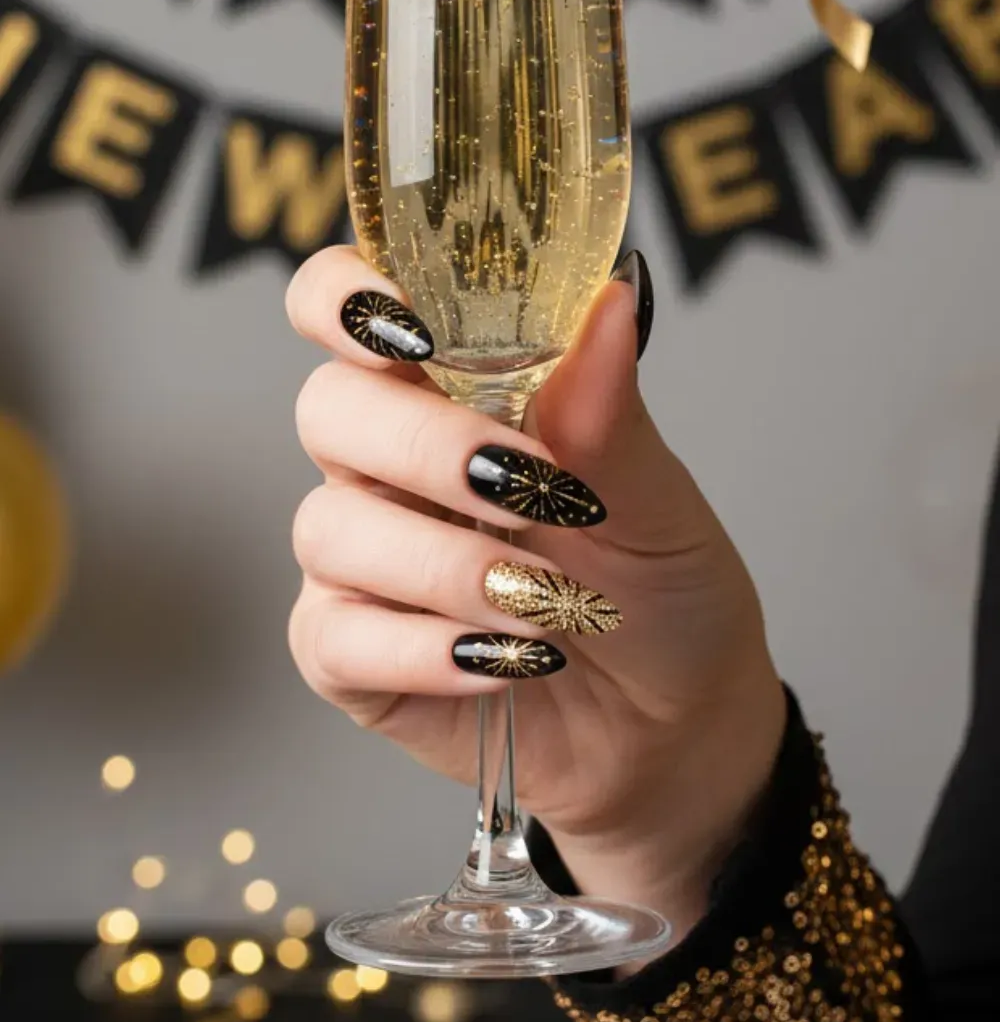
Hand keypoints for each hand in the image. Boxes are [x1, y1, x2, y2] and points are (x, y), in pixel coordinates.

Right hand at [286, 246, 785, 936]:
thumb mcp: (656, 496)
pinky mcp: (348, 650)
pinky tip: (500, 659)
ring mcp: (361, 557)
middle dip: (423, 446)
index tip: (408, 326)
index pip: (344, 307)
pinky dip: (421, 649)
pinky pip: (334, 636)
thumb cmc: (661, 587)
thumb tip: (611, 299)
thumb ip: (610, 406)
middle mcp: (387, 461)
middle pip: (327, 408)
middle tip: (523, 490)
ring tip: (542, 601)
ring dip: (443, 565)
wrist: (676, 723)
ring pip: (330, 527)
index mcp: (448, 390)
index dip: (345, 298)